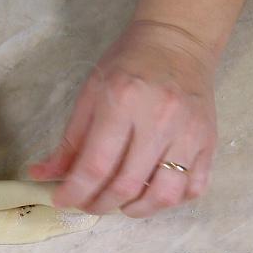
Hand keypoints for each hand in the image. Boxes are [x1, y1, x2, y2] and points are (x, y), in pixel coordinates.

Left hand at [30, 20, 218, 217]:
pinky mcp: (209, 141)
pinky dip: (170, 201)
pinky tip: (151, 192)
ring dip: (137, 210)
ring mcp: (190, 133)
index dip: (75, 191)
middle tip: (87, 203)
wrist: (177, 42)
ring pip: (164, 195)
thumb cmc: (127, 64)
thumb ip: (70, 139)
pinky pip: (194, 187)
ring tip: (120, 203)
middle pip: (127, 185)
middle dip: (100, 204)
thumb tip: (43, 175)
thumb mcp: (90, 93)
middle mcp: (159, 120)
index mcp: (123, 102)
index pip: (96, 165)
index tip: (61, 200)